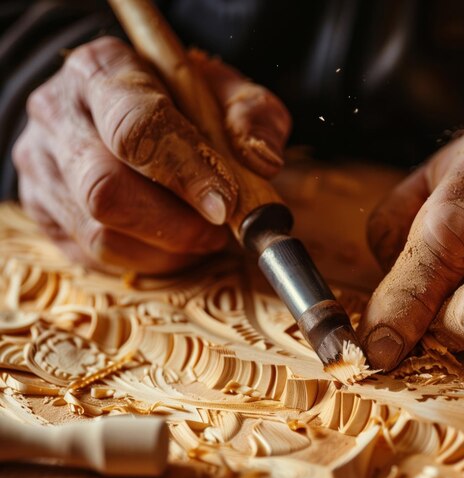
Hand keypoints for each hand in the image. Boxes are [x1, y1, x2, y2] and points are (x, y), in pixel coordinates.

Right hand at [13, 36, 290, 273]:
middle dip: (176, 225)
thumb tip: (261, 163)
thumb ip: (252, 117)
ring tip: (200, 235)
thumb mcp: (227, 93)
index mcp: (104, 70)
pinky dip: (146, 260)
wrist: (129, 114)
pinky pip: (94, 256)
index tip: (225, 205)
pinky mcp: (42, 209)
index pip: (135, 126)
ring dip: (166, 249)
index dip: (185, 172)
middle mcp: (59, 114)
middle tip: (217, 232)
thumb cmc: (184, 104)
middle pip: (106, 189)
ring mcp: (44, 166)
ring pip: (99, 232)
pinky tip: (171, 243)